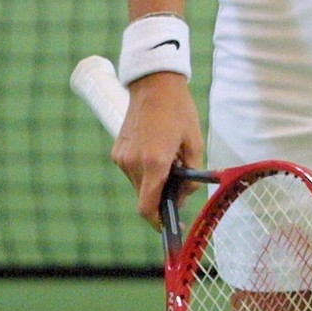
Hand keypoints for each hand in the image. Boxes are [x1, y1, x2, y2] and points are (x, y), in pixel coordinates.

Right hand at [110, 72, 203, 223]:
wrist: (154, 85)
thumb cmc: (179, 110)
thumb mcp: (194, 141)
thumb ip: (191, 173)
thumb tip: (184, 195)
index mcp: (155, 161)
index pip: (148, 207)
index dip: (157, 221)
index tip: (168, 225)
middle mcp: (133, 163)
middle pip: (145, 197)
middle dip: (161, 197)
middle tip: (179, 185)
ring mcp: (122, 158)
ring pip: (138, 185)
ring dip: (153, 182)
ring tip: (170, 159)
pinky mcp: (117, 152)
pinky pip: (131, 171)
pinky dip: (144, 170)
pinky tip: (157, 151)